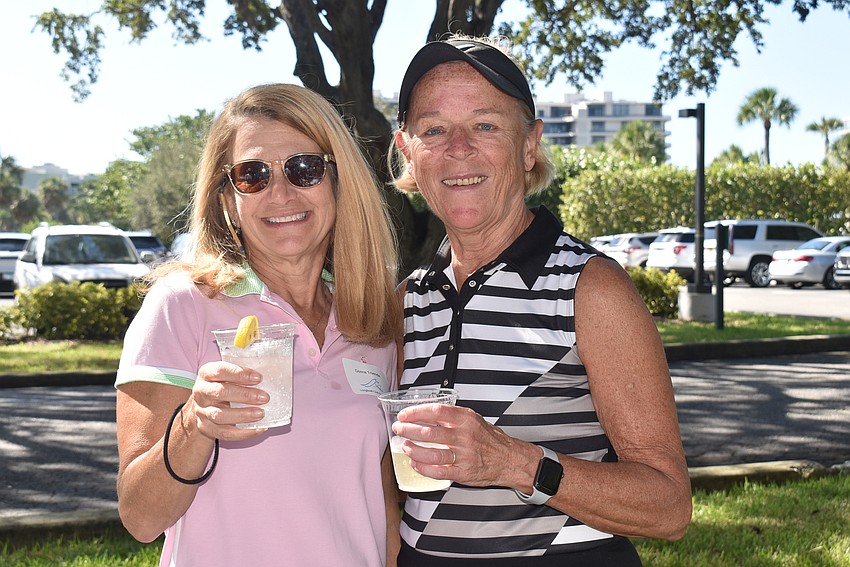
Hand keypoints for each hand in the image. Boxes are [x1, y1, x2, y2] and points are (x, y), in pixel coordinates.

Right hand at [186, 361, 269, 440]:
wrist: (202, 406)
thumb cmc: (221, 385)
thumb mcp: (227, 374)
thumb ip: (242, 373)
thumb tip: (271, 373)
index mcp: (206, 374)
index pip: (220, 371)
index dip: (239, 374)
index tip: (258, 378)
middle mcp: (201, 392)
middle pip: (220, 392)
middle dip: (245, 395)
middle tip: (264, 397)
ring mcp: (202, 411)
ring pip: (220, 415)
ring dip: (243, 415)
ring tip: (261, 413)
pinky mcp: (206, 428)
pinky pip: (225, 433)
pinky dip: (243, 433)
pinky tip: (259, 428)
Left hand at [392, 404, 537, 488]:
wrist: (509, 459)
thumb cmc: (491, 439)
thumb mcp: (474, 419)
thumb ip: (454, 416)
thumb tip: (429, 412)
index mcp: (466, 419)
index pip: (436, 411)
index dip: (416, 412)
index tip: (405, 414)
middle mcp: (464, 436)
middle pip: (429, 432)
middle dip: (409, 431)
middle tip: (399, 429)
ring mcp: (463, 455)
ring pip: (432, 453)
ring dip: (414, 450)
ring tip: (404, 446)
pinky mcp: (463, 472)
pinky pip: (438, 471)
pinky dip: (423, 468)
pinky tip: (415, 464)